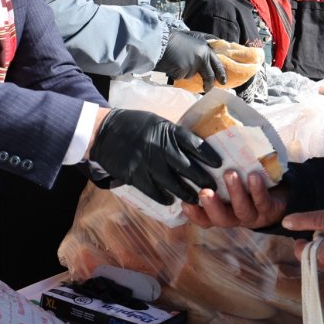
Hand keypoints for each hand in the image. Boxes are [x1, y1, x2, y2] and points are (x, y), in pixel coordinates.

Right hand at [90, 109, 220, 203]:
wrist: (104, 131)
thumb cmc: (134, 125)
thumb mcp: (157, 123)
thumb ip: (174, 135)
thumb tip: (194, 147)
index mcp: (168, 131)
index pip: (194, 144)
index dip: (209, 155)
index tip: (219, 164)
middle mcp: (160, 147)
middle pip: (188, 167)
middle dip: (203, 180)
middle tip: (214, 187)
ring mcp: (147, 163)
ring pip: (173, 184)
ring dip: (187, 193)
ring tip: (197, 199)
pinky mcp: (135, 175)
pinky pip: (154, 191)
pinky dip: (165, 198)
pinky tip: (172, 201)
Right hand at [154, 29, 226, 90]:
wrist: (159, 41)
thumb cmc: (173, 39)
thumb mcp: (192, 40)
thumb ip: (200, 50)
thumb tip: (206, 61)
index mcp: (205, 49)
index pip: (217, 64)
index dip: (221, 73)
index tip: (223, 81)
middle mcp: (202, 57)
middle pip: (209, 76)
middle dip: (209, 84)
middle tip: (207, 89)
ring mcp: (193, 65)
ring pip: (191, 75)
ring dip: (184, 73)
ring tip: (176, 63)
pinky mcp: (183, 71)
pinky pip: (180, 77)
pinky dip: (175, 74)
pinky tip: (171, 65)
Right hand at [182, 170, 288, 229]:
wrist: (279, 191)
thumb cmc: (245, 180)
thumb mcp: (226, 178)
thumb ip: (211, 171)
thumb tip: (192, 148)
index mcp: (222, 211)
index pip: (205, 218)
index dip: (194, 214)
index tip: (185, 202)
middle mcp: (235, 217)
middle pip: (221, 219)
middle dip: (212, 206)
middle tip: (204, 191)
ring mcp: (253, 215)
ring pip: (242, 210)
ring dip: (235, 193)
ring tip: (230, 174)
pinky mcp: (270, 209)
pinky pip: (263, 202)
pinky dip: (258, 190)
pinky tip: (253, 176)